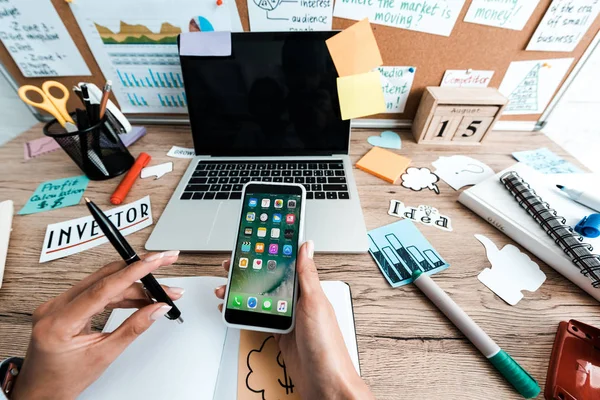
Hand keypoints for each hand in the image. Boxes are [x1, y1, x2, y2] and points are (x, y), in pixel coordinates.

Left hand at [12, 251, 182, 399]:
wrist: (40, 391)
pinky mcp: (64, 305)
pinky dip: (119, 293)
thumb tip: (156, 308)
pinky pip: (96, 291)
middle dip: (139, 273)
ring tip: (158, 293)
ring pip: (103, 283)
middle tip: (164, 266)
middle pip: (106, 280)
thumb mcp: (104, 355)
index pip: (103, 287)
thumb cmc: (63, 380)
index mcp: (60, 322)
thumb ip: (133, 328)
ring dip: (133, 286)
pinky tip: (139, 297)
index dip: (134, 271)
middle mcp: (54, 307)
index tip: (156, 261)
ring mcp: (57, 304)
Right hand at [215, 241, 372, 398]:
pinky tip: (235, 309)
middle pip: (269, 282)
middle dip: (249, 273)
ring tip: (225, 289)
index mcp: (309, 291)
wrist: (325, 384)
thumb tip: (306, 245)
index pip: (287, 265)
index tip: (254, 244)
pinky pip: (260, 319)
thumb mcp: (315, 303)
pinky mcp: (281, 336)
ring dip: (242, 294)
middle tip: (231, 266)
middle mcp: (299, 303)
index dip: (270, 254)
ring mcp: (289, 320)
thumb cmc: (327, 346)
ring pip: (261, 300)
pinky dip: (245, 314)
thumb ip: (307, 275)